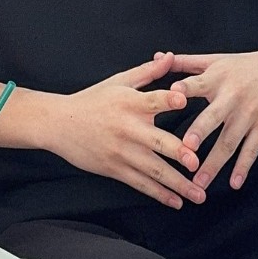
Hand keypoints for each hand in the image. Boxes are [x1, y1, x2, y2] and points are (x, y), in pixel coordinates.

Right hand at [46, 52, 205, 209]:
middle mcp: (127, 128)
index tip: (183, 100)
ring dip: (178, 184)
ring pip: (154, 170)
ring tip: (199, 195)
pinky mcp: (115, 168)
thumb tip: (170, 57)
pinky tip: (176, 202)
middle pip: (157, 141)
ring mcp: (121, 151)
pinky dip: (159, 194)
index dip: (168, 99)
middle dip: (178, 153)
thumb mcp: (118, 81)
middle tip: (196, 163)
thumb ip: (148, 72)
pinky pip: (141, 184)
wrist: (58, 124)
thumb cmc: (92, 100)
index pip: (152, 99)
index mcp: (130, 102)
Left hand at [167, 41, 257, 191]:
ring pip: (230, 141)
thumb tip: (156, 58)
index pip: (198, 83)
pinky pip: (252, 150)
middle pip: (214, 117)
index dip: (185, 88)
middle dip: (200, 132)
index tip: (172, 94)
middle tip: (185, 148)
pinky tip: (234, 183)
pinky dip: (243, 167)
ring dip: (214, 163)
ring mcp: (249, 114)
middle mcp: (232, 97)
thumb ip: (185, 62)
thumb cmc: (245, 65)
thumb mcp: (216, 59)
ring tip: (199, 181)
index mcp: (217, 78)